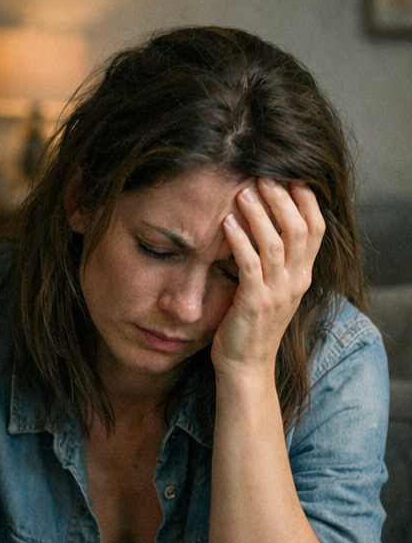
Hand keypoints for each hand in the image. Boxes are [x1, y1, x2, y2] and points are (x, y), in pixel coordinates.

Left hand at [210, 179, 324, 378]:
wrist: (245, 366)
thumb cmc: (251, 325)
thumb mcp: (271, 289)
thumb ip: (273, 263)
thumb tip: (262, 227)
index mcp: (303, 275)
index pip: (315, 229)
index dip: (305, 201)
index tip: (288, 177)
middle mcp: (296, 281)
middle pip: (300, 230)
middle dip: (282, 200)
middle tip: (262, 178)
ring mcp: (277, 293)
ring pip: (277, 244)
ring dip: (259, 215)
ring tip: (242, 193)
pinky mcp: (255, 303)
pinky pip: (250, 265)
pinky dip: (239, 241)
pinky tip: (226, 224)